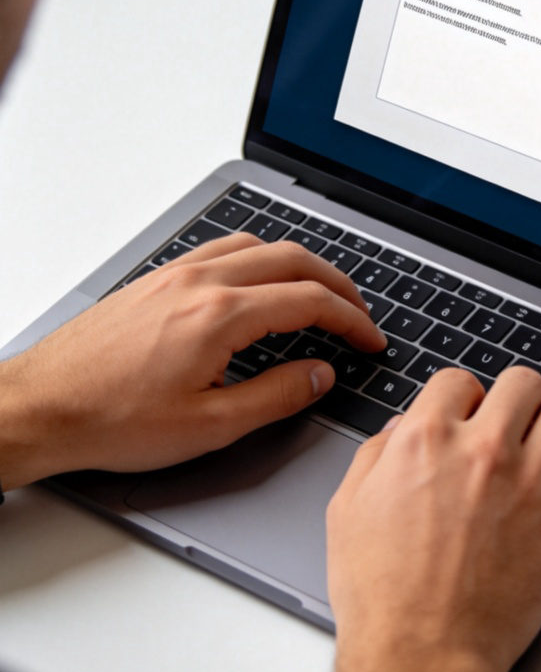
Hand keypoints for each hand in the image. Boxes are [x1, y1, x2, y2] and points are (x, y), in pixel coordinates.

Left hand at [0, 233, 384, 488]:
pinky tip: (258, 281)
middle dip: (337, 283)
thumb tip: (318, 375)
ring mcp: (176, 274)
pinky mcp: (157, 279)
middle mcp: (201, 282)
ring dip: (300, 264)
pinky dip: (259, 258)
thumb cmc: (111, 420)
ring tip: (318, 291)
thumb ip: (276, 396)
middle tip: (359, 311)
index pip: (310, 300)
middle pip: (294, 259)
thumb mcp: (209, 426)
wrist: (39, 407)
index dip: (351, 318)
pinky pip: (223, 249)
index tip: (370, 338)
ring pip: (259, 245)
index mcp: (220, 315)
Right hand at [327, 365, 540, 671]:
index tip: (467, 417)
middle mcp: (482, 451)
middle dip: (516, 399)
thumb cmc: (382, 595)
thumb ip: (374, 455)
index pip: (460, 379)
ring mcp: (527, 485)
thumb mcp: (348, 511)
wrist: (419, 657)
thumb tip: (398, 429)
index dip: (462, 398)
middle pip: (523, 381)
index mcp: (426, 440)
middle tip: (511, 424)